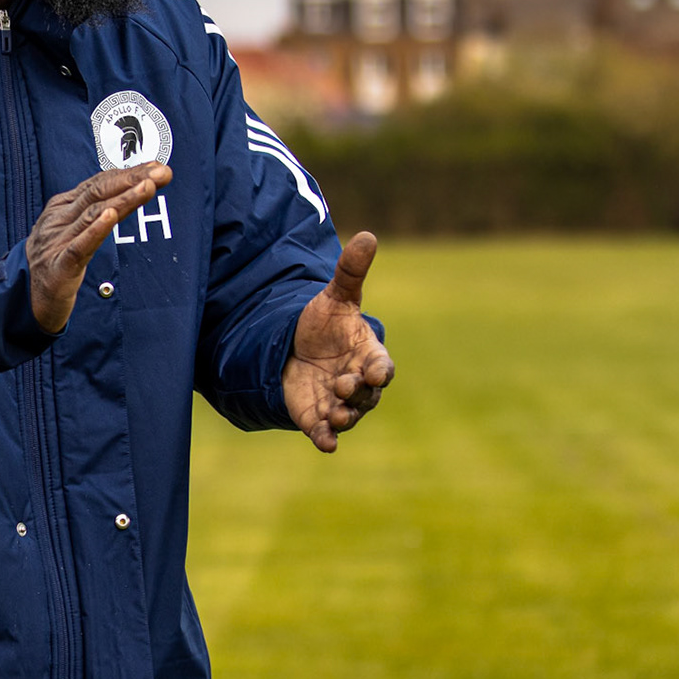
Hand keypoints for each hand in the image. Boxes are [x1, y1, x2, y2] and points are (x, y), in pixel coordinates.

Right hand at [26, 162, 172, 332]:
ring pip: (94, 214)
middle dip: (132, 179)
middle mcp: (59, 218)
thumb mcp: (71, 231)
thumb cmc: (53, 262)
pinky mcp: (59, 266)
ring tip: (147, 186)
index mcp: (62, 207)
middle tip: (161, 171)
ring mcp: (57, 240)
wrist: (21, 296)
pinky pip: (79, 246)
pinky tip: (111, 216)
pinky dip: (96, 229)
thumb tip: (124, 196)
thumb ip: (93, 213)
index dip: (128, 172)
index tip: (156, 166)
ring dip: (124, 199)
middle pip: (99, 191)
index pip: (99, 182)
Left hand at [282, 231, 393, 452]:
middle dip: (356, 391)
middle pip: (366, 394)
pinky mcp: (318, 417)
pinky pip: (327, 433)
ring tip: (334, 414)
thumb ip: (351, 271)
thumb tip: (368, 235)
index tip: (373, 370)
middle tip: (341, 384)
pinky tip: (325, 443)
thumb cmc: (324, 323)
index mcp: (368, 355)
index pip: (382, 366)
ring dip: (344, 417)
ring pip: (349, 416)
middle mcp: (358, 383)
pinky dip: (327, 439)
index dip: (379, 370)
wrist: (296, 348)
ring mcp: (339, 402)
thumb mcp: (335, 296)